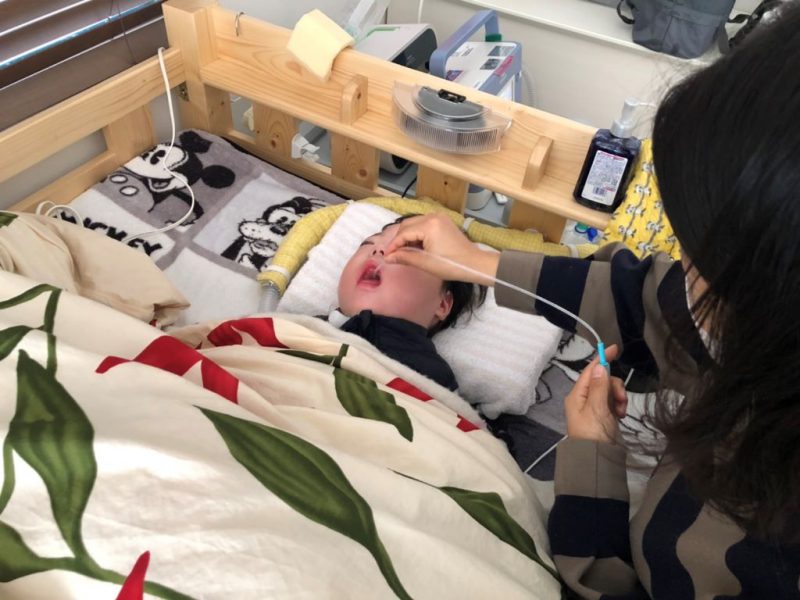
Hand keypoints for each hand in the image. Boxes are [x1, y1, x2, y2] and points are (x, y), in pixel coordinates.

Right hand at [384, 213, 498, 284]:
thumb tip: (388, 258)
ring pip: (414, 224)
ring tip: (404, 251)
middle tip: (393, 254)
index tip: (386, 256)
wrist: (474, 264)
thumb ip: (404, 257)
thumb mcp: (425, 262)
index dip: (393, 245)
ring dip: (407, 236)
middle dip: (399, 239)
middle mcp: (433, 216)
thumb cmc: (450, 265)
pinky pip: (423, 224)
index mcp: (429, 225)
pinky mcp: (443, 221)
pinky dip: (416, 234)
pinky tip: (415, 246)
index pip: (404, 233)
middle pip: (407, 225)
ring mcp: (439, 217)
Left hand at [565, 345, 627, 443]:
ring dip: (618, 397)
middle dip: (614, 386)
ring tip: (620, 411)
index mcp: (577, 395)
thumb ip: (599, 386)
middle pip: (602, 380)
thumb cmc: (593, 434)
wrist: (597, 461)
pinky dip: (618, 406)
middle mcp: (584, 399)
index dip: (601, 359)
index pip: (589, 371)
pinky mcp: (603, 416)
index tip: (614, 348)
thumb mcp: (596, 409)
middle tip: (620, 400)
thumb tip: (599, 366)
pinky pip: (613, 402)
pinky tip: (620, 415)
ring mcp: (594, 407)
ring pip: (610, 391)